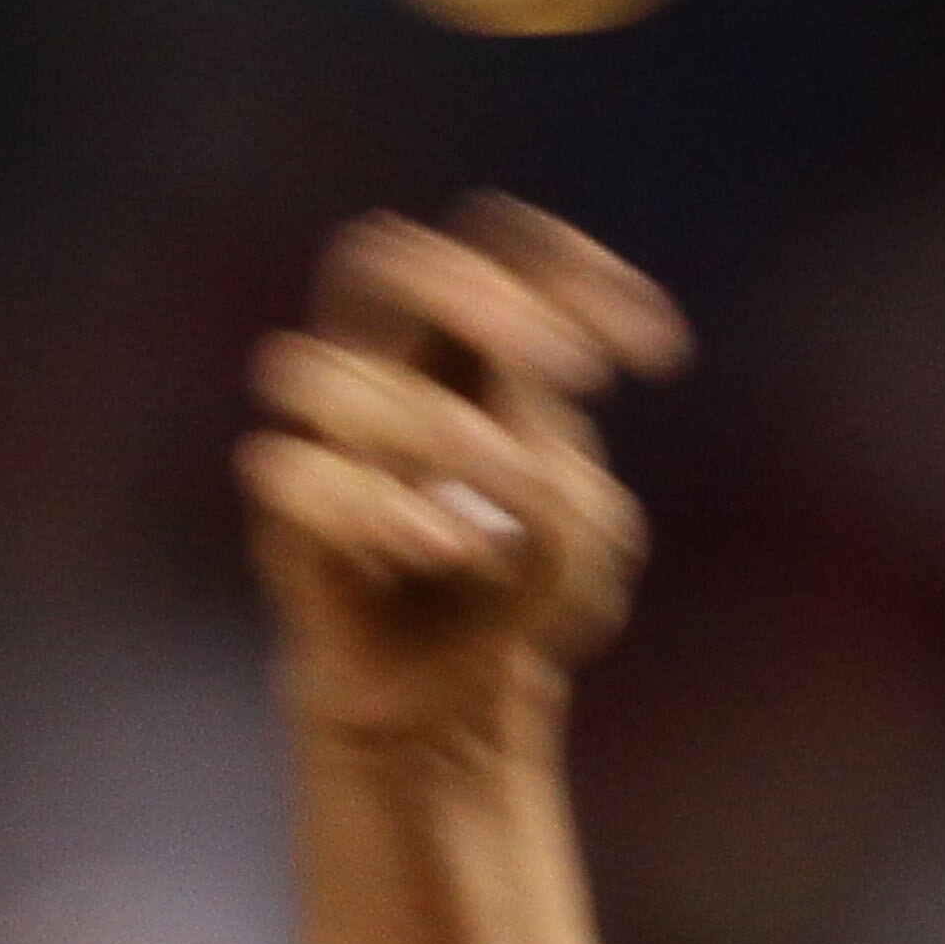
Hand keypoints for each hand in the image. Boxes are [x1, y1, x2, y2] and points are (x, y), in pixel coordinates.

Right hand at [238, 198, 691, 748]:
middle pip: (377, 259)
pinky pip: (288, 474)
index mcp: (456, 342)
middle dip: (477, 298)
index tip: (661, 358)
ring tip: (510, 510)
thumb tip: (515, 461)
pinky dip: (377, 507)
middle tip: (577, 373)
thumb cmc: (512, 592)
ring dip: (434, 428)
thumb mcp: (575, 540)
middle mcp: (372, 367)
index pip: (491, 240)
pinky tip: (450, 551)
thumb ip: (566, 478)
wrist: (441, 703)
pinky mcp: (282, 524)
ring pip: (322, 372)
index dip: (571, 268)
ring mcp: (316, 440)